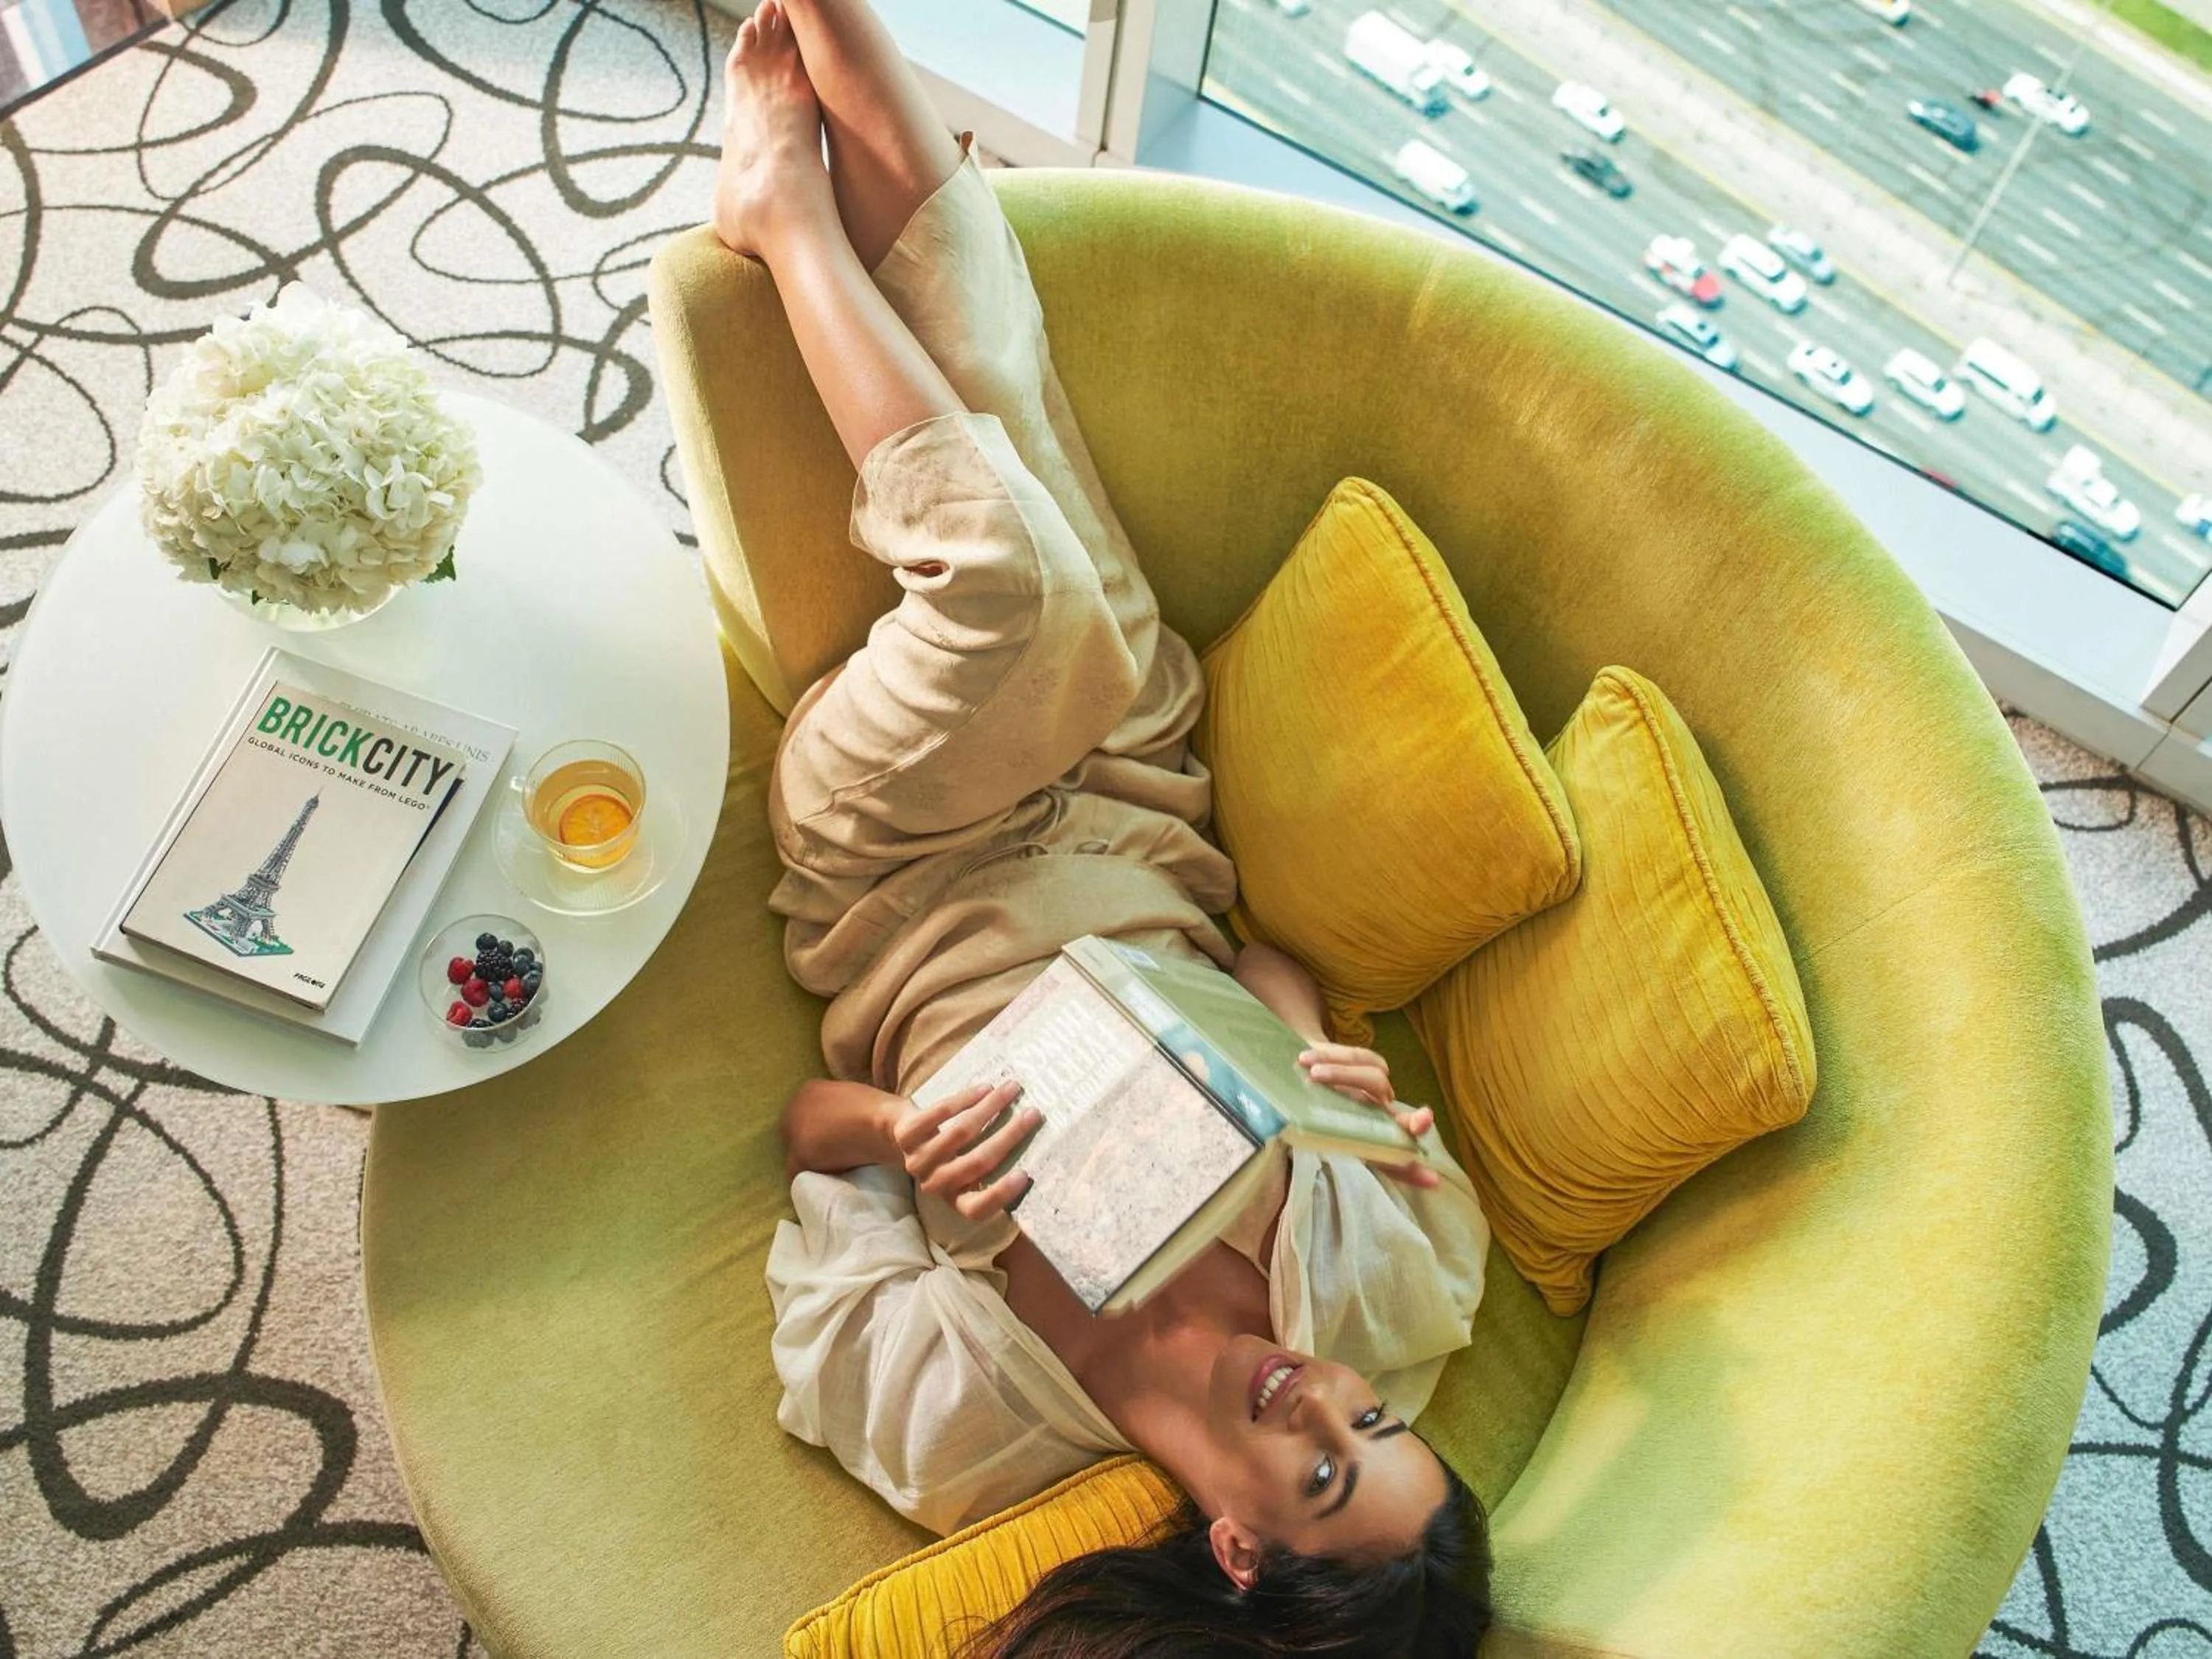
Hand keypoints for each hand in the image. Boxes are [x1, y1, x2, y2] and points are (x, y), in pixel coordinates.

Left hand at [894, 1078, 1040, 1218]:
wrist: (900, 1134)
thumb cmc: (949, 1152)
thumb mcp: (966, 1168)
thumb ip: (992, 1166)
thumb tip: (1040, 1149)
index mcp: (954, 1199)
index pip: (976, 1209)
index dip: (1000, 1194)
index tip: (1025, 1174)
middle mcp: (934, 1184)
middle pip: (977, 1163)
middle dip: (1009, 1135)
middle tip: (1033, 1113)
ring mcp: (917, 1160)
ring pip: (961, 1132)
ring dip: (991, 1107)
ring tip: (1011, 1088)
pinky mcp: (905, 1134)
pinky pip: (939, 1113)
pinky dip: (965, 1098)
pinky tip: (984, 1087)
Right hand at [1297, 1044, 1439, 1189]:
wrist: (1290, 1071)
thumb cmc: (1300, 1109)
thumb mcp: (1306, 1131)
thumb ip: (1314, 1142)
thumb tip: (1294, 1152)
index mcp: (1366, 1139)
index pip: (1390, 1160)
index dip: (1411, 1172)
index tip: (1431, 1180)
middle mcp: (1376, 1115)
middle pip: (1401, 1121)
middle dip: (1412, 1123)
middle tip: (1421, 1120)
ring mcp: (1372, 1086)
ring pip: (1376, 1081)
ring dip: (1342, 1075)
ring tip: (1312, 1074)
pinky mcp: (1363, 1060)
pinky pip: (1359, 1057)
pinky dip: (1332, 1057)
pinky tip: (1307, 1060)